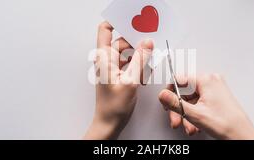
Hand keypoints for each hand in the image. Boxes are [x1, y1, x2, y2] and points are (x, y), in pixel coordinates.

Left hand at [84, 22, 152, 139]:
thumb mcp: (131, 81)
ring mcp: (112, 67)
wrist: (109, 123)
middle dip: (137, 46)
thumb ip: (140, 60)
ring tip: (145, 72)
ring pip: (129, 54)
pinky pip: (130, 64)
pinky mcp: (118, 74)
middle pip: (123, 42)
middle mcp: (106, 60)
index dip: (118, 23)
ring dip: (139, 60)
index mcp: (104, 57)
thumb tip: (147, 43)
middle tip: (149, 52)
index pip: (105, 29)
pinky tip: (142, 78)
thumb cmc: (113, 107)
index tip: (134, 23)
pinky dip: (138, 69)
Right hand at [158, 74, 253, 139]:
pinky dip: (194, 113)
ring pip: (191, 99)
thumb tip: (163, 95)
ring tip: (189, 125)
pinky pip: (199, 102)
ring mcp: (214, 89)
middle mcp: (211, 81)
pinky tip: (195, 124)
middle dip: (179, 109)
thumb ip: (175, 103)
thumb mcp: (195, 114)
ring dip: (187, 114)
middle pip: (184, 91)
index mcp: (206, 79)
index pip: (179, 79)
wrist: (241, 135)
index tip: (167, 102)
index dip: (170, 92)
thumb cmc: (226, 123)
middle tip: (177, 120)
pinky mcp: (216, 97)